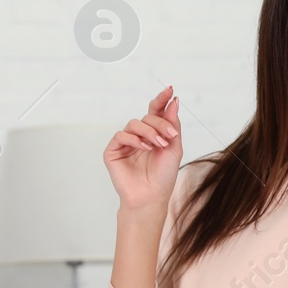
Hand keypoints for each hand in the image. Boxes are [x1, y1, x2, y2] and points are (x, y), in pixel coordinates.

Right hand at [104, 86, 182, 211]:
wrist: (151, 197)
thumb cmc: (163, 176)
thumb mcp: (174, 148)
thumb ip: (173, 125)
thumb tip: (173, 101)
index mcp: (153, 134)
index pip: (156, 111)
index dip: (161, 99)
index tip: (170, 90)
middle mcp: (139, 136)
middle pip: (147, 117)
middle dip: (160, 124)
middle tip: (170, 136)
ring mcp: (125, 143)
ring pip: (134, 124)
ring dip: (149, 132)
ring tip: (158, 145)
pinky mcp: (113, 151)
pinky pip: (121, 135)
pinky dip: (134, 139)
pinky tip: (144, 148)